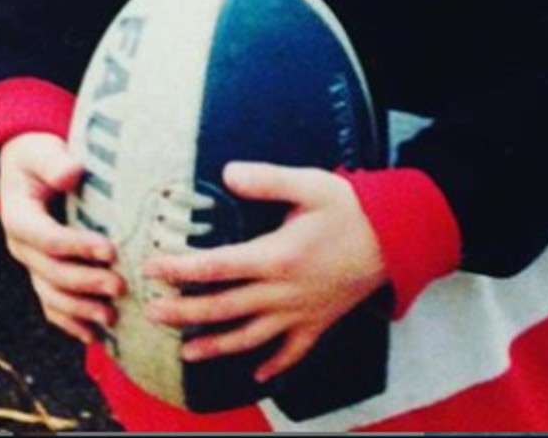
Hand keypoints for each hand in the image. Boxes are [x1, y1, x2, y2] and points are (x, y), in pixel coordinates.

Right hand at [0, 132, 125, 343]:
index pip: (48, 238)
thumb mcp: (42, 151)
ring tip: (112, 318)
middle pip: (52, 273)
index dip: (78, 247)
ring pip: (51, 297)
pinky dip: (72, 324)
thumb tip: (72, 173)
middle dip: (86, 283)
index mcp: (18, 217)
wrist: (25, 169)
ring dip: (81, 310)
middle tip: (120, 286)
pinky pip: (52, 306)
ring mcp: (30, 265)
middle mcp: (20, 247)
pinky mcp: (42, 275)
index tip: (110, 249)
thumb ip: (55, 161)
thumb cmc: (39, 156)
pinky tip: (95, 336)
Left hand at [140, 162, 387, 384]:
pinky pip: (292, 353)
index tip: (152, 268)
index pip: (216, 267)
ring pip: (249, 338)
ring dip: (216, 347)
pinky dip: (273, 367)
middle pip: (223, 309)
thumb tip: (227, 172)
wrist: (395, 238)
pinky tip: (256, 375)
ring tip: (187, 352)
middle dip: (184, 313)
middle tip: (152, 313)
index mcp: (275, 256)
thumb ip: (266, 179)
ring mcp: (300, 313)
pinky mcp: (319, 324)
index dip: (180, 269)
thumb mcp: (309, 183)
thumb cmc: (350, 208)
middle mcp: (282, 292)